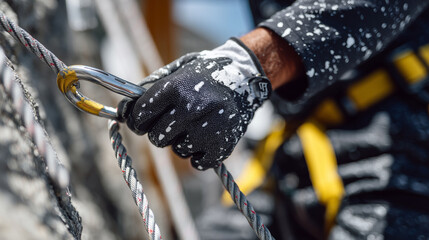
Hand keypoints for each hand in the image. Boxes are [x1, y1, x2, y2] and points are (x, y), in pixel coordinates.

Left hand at [119, 38, 270, 169]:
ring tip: (197, 124)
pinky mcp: (222, 146)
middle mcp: (191, 108)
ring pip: (177, 150)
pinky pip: (197, 162)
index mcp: (176, 87)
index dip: (138, 118)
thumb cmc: (205, 74)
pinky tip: (207, 136)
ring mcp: (209, 129)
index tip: (142, 118)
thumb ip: (149, 88)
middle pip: (156, 137)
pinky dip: (199, 154)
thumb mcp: (177, 70)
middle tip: (173, 121)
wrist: (245, 78)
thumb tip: (123, 110)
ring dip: (182, 141)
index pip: (140, 114)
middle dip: (160, 131)